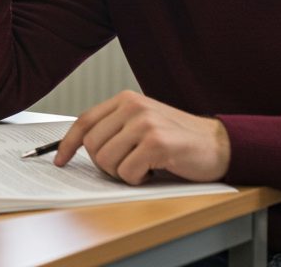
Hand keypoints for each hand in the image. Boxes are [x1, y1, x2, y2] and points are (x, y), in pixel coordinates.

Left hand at [55, 90, 230, 184]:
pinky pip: (127, 173)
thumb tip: (79, 147)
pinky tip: (154, 171)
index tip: (60, 160)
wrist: (220, 144)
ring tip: (144, 166)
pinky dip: (138, 180)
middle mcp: (133, 107)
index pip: (84, 121)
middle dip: (106, 165)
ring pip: (107, 161)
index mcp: (125, 100)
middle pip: (92, 146)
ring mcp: (145, 124)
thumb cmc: (178, 139)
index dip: (68, 144)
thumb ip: (114, 128)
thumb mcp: (142, 123)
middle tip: (129, 166)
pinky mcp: (157, 143)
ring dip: (123, 173)